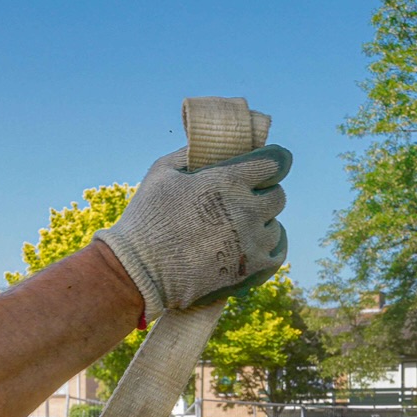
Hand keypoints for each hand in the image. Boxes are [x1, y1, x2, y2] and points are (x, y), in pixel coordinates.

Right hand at [94, 145, 290, 316]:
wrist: (138, 271)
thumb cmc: (146, 217)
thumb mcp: (162, 171)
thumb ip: (191, 153)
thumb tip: (207, 144)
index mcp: (228, 181)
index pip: (275, 163)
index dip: (273, 161)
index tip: (268, 164)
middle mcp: (246, 210)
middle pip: (278, 196)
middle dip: (264, 193)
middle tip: (245, 199)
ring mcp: (250, 243)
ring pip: (275, 226)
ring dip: (262, 224)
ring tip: (240, 227)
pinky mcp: (249, 271)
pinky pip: (276, 254)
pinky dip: (268, 247)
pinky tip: (255, 244)